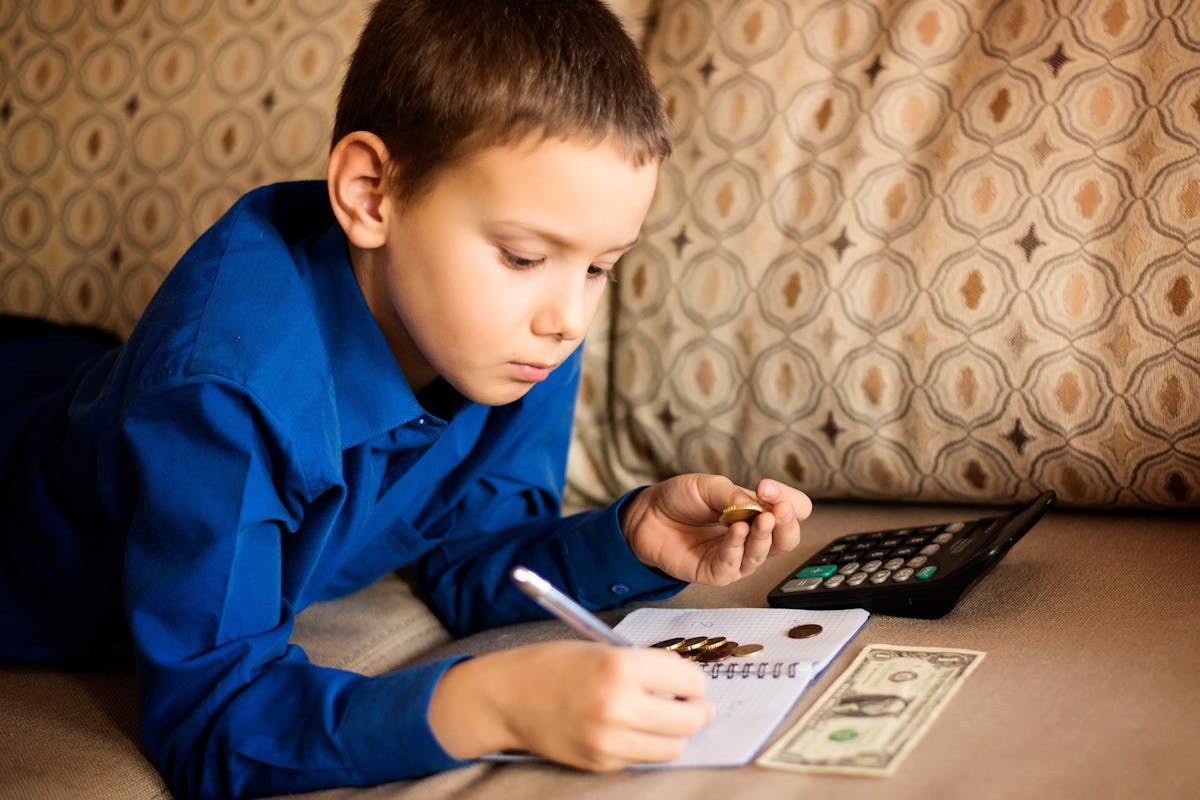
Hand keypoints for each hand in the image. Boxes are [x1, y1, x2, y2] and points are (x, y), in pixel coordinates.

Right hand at [427, 641, 712, 769]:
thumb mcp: (601, 649)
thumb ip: (644, 666)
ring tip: (669, 719)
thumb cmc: (552, 665)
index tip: (692, 681)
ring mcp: (609, 740)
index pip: (687, 680)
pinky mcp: (600, 762)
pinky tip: (635, 729)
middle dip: (697, 710)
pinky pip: (642, 758)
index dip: (694, 680)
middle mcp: (617, 705)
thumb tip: (685, 683)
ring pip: (672, 747)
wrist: (506, 697)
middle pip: (688, 719)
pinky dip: (647, 745)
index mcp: (620, 666)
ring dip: (676, 733)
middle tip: (696, 704)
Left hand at [619, 474, 810, 585]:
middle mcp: (753, 538)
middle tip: (777, 509)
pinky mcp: (716, 573)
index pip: (794, 510)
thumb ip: (734, 496)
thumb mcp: (709, 487)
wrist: (648, 514)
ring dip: (764, 536)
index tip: (766, 487)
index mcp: (759, 512)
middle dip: (787, 523)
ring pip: (764, 554)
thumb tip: (760, 506)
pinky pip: (734, 566)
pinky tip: (736, 531)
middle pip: (788, 538)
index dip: (787, 500)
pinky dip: (737, 548)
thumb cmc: (681, 499)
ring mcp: (737, 557)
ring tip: (760, 519)